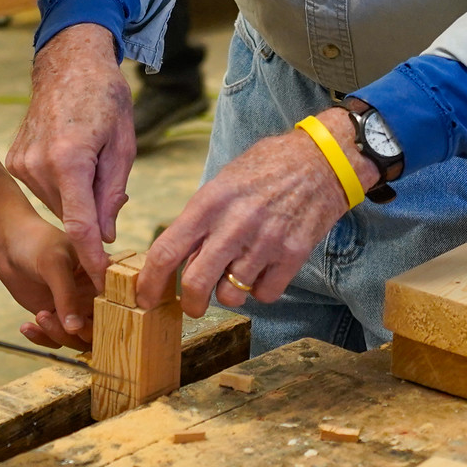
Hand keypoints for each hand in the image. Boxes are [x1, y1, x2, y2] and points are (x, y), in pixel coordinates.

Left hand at [0, 208, 97, 350]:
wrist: (10, 244)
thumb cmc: (37, 243)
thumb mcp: (54, 264)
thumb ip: (66, 295)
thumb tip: (75, 329)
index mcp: (102, 276)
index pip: (116, 305)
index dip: (110, 321)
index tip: (89, 323)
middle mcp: (93, 295)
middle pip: (100, 328)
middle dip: (81, 332)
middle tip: (57, 319)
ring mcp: (76, 308)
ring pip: (77, 337)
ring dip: (58, 334)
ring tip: (40, 316)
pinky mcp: (57, 317)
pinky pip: (55, 337)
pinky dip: (42, 337)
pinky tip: (27, 327)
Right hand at [5, 24, 134, 279]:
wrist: (69, 62)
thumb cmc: (105, 97)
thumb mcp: (123, 145)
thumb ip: (112, 194)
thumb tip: (105, 237)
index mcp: (69, 160)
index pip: (80, 228)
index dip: (92, 260)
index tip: (101, 283)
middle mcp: (38, 165)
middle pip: (70, 215)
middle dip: (92, 213)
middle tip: (108, 182)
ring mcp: (21, 163)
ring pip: (57, 203)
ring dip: (75, 196)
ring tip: (88, 158)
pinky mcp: (14, 160)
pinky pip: (42, 188)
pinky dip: (59, 183)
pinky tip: (69, 154)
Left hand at [139, 107, 375, 317]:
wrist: (322, 160)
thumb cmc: (267, 168)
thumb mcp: (223, 183)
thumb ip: (201, 221)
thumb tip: (182, 261)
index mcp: (208, 202)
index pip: (166, 251)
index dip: (149, 282)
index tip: (144, 297)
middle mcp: (233, 224)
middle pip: (196, 284)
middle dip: (190, 304)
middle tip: (192, 306)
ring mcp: (264, 242)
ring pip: (231, 295)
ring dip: (230, 293)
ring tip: (237, 273)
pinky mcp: (292, 255)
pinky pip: (264, 295)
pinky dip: (260, 290)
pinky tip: (264, 270)